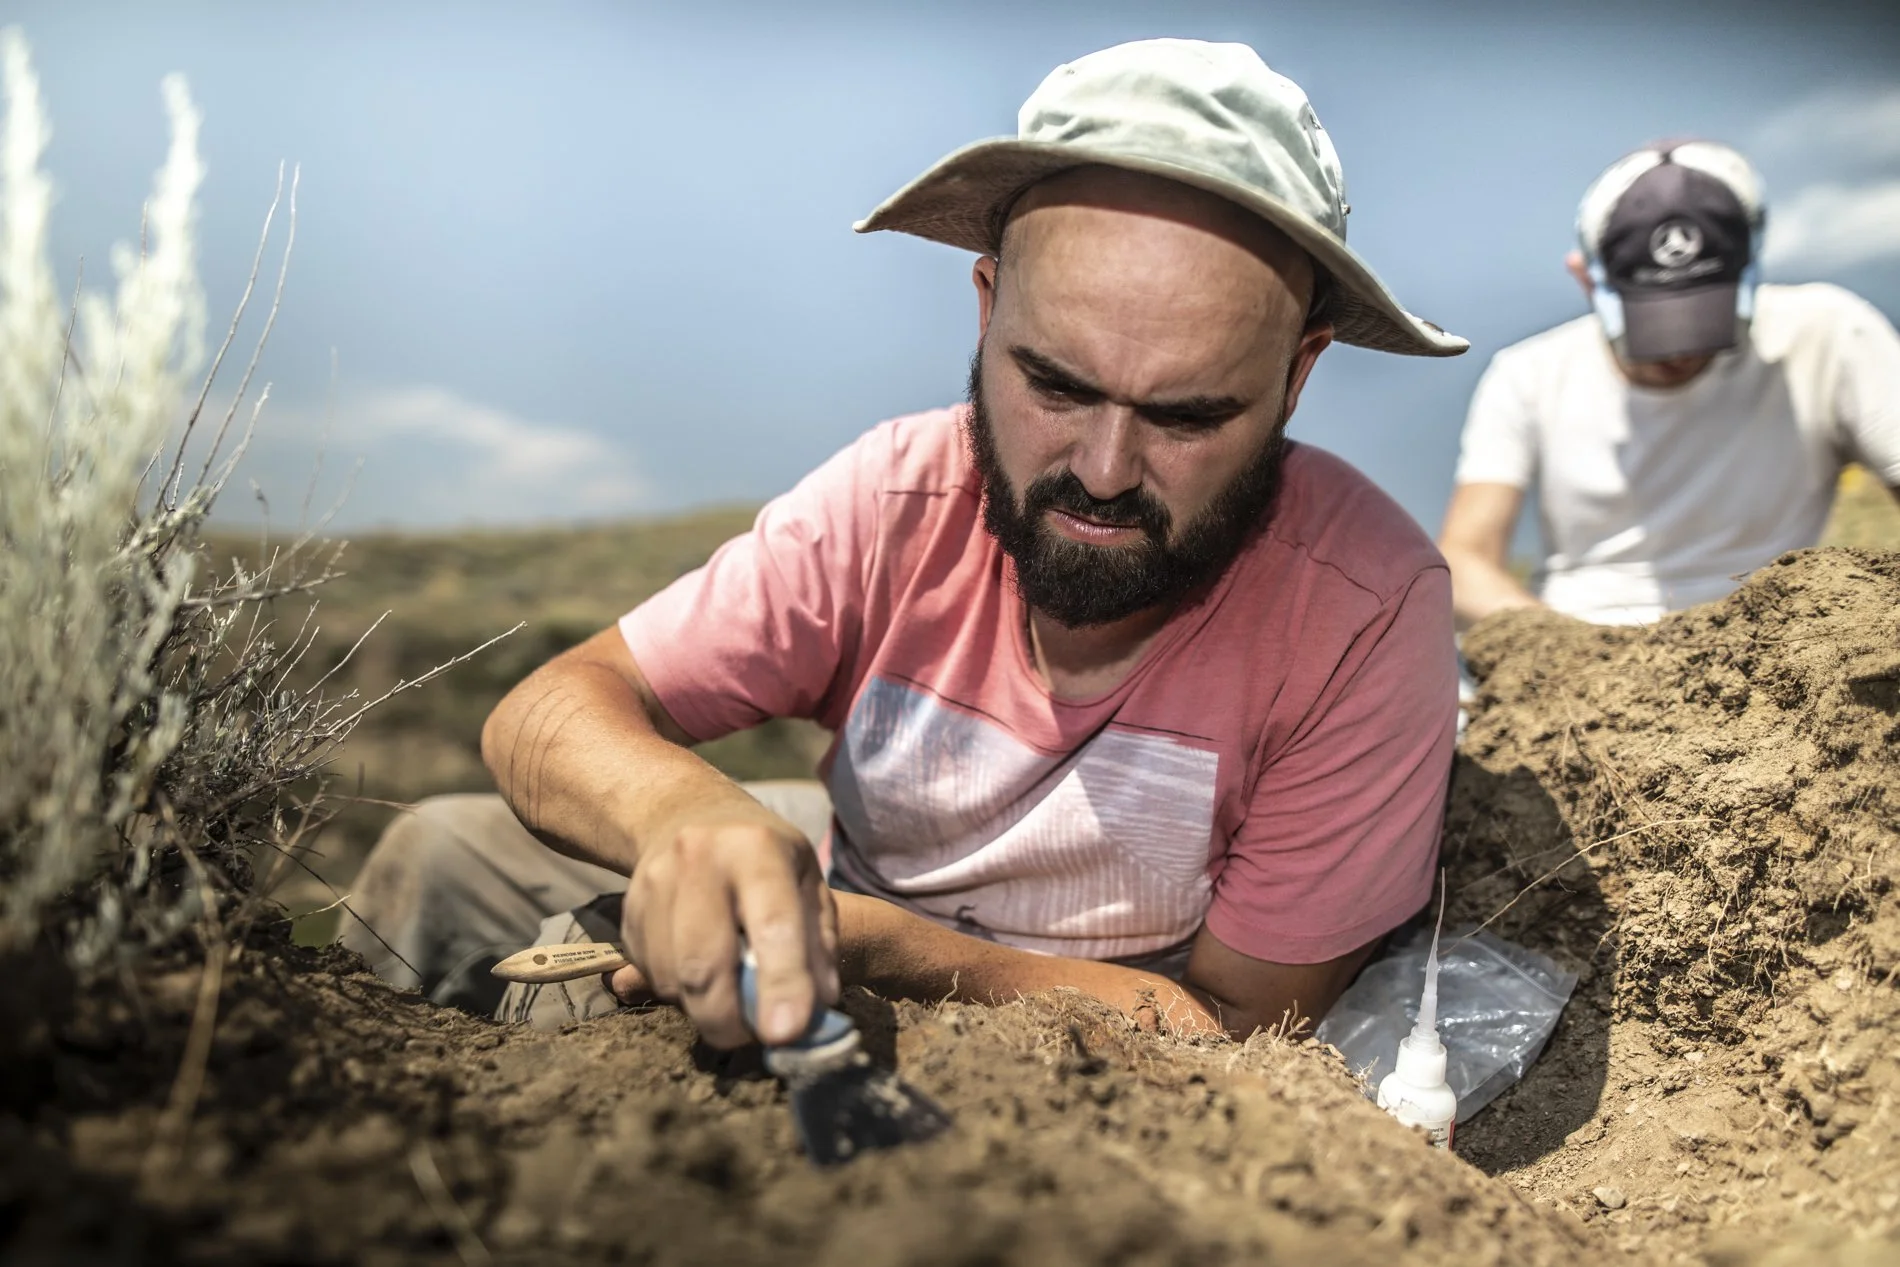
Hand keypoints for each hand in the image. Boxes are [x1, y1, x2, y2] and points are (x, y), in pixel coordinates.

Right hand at [619, 804, 838, 1047]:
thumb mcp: (807, 883)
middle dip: (729, 1019)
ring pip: (673, 978)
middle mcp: (699, 859)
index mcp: (758, 849)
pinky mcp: (627, 911)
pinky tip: (700, 971)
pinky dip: (679, 993)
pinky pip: (650, 976)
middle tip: (755, 1037)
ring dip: (705, 1009)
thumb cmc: (766, 859)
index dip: (781, 982)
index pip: (773, 924)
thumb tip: (818, 1013)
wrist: (688, 815)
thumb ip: (818, 946)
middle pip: (704, 963)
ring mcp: (654, 883)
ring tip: (731, 997)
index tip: (786, 1033)